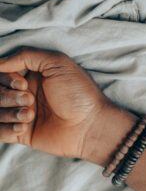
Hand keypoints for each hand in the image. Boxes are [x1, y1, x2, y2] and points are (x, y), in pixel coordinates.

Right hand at [0, 48, 133, 163]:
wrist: (90, 126)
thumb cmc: (79, 93)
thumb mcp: (57, 63)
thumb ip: (26, 56)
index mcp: (30, 76)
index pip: (1, 74)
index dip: (6, 79)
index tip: (23, 84)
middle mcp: (23, 94)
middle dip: (7, 96)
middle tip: (30, 100)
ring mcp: (20, 114)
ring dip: (9, 113)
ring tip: (30, 115)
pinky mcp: (21, 134)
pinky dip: (6, 129)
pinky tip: (24, 128)